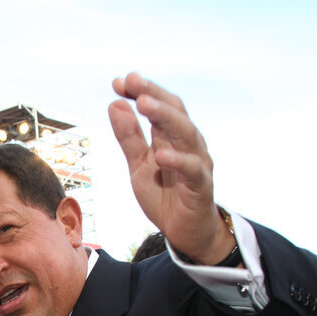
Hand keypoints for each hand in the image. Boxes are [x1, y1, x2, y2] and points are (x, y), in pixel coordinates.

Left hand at [109, 73, 233, 264]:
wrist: (184, 231)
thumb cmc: (164, 194)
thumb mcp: (138, 166)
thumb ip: (129, 138)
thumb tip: (115, 104)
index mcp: (171, 137)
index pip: (160, 106)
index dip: (142, 92)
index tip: (118, 82)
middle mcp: (188, 144)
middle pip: (175, 112)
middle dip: (153, 94)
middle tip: (132, 82)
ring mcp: (197, 162)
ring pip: (186, 133)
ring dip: (165, 117)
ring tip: (144, 104)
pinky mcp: (201, 185)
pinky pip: (192, 169)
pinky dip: (178, 160)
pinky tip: (161, 154)